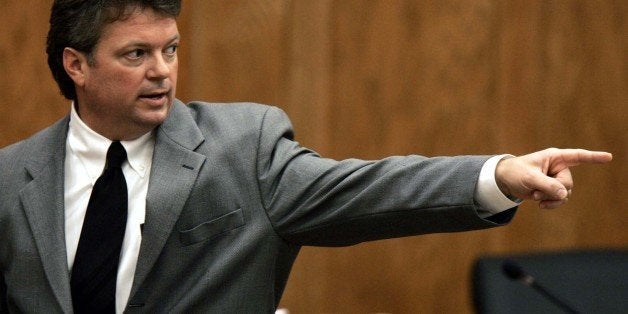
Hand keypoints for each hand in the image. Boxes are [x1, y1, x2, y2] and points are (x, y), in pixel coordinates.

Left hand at [495, 148, 611, 208]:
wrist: (505, 180)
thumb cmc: (515, 172)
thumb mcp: (529, 177)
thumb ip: (547, 185)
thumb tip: (564, 195)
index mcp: (555, 157)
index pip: (578, 156)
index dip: (594, 157)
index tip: (609, 157)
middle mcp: (559, 168)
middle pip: (568, 184)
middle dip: (553, 190)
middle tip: (536, 190)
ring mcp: (556, 179)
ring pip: (565, 194)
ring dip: (551, 199)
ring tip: (535, 196)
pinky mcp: (552, 190)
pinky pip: (560, 200)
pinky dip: (551, 204)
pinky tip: (540, 204)